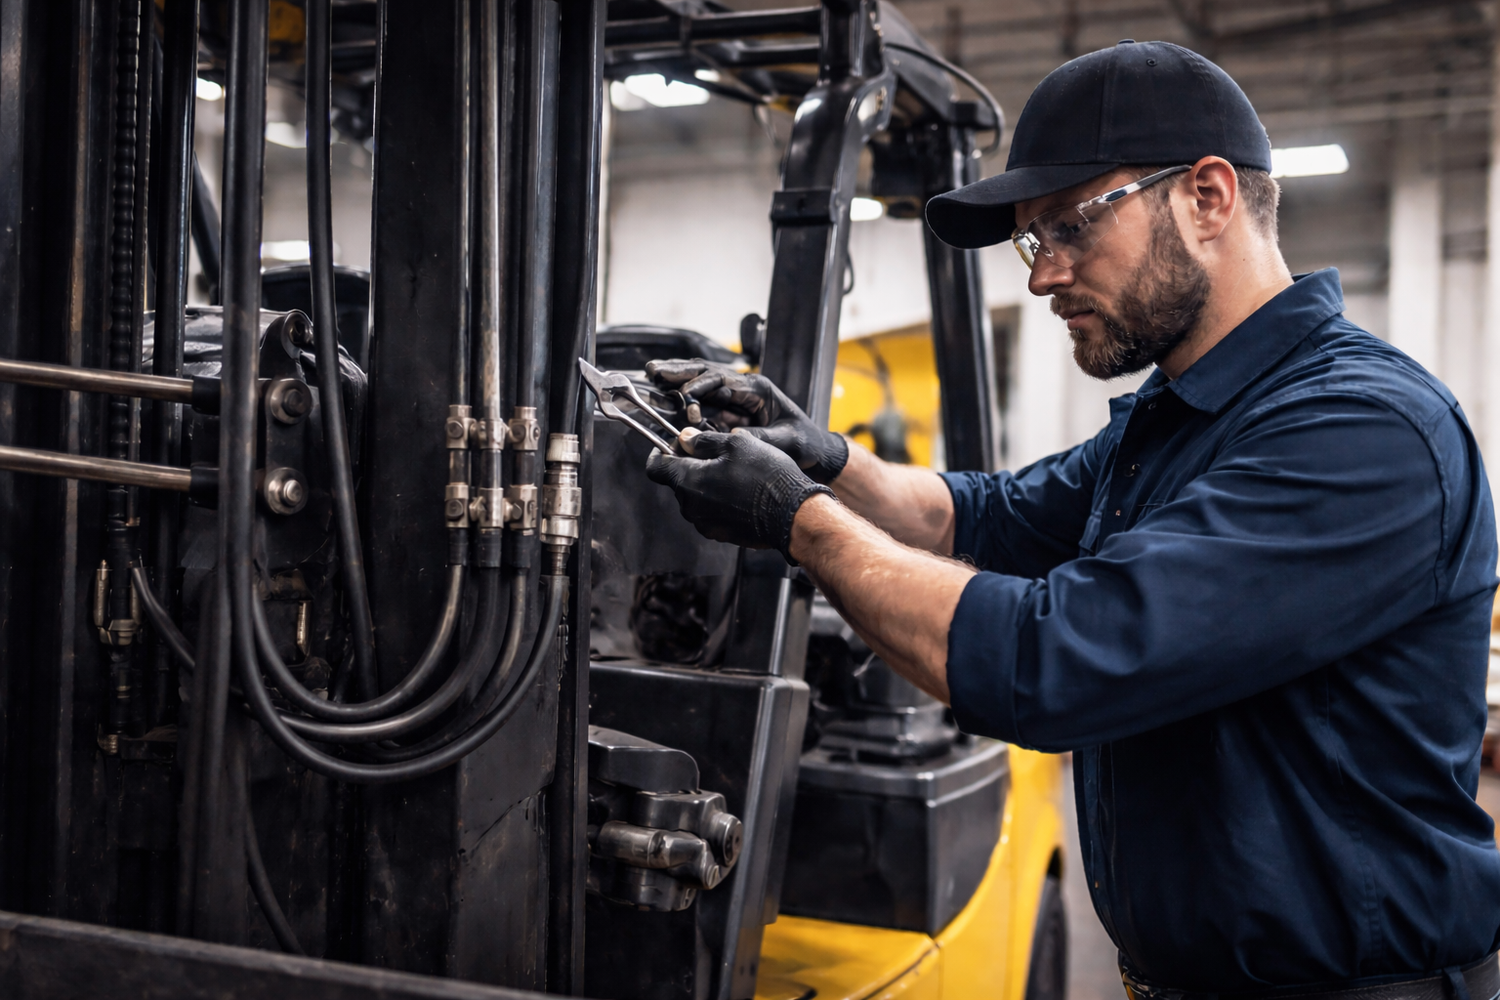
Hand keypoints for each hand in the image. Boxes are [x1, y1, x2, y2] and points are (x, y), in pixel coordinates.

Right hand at [645, 359, 848, 483]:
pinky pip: (703, 400)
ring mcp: (736, 398)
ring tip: (654, 372)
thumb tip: (735, 437)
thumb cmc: (806, 443)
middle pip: (708, 373)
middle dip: (681, 371)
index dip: (701, 386)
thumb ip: (763, 438)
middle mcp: (744, 388)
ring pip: (702, 381)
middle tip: (655, 370)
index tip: (683, 395)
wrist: (814, 451)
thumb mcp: (788, 441)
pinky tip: (665, 390)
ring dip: (677, 376)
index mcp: (758, 388)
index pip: (724, 382)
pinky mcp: (730, 410)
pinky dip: (683, 394)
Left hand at [645, 429, 833, 559]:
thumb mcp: (736, 444)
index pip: (654, 467)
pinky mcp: (720, 534)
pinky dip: (719, 500)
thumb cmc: (766, 476)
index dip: (661, 451)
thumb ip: (704, 441)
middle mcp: (690, 507)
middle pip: (677, 481)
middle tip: (716, 453)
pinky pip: (711, 512)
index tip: (677, 443)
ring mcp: (705, 524)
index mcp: (688, 481)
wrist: (792, 515)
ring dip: (706, 483)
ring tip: (734, 472)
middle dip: (690, 465)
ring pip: (695, 497)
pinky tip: (742, 492)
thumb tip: (685, 439)